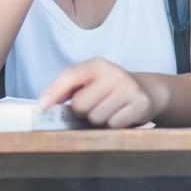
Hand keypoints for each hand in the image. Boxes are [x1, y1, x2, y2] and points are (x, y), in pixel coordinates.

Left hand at [37, 58, 167, 128]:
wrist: (147, 91)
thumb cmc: (110, 89)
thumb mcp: (91, 80)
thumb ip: (68, 88)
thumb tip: (45, 103)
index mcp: (97, 64)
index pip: (70, 75)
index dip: (54, 91)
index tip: (42, 105)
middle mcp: (113, 73)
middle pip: (81, 105)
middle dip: (82, 112)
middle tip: (94, 107)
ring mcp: (128, 88)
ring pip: (96, 118)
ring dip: (99, 121)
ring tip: (109, 111)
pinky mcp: (140, 104)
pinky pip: (114, 125)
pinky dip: (114, 126)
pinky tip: (120, 116)